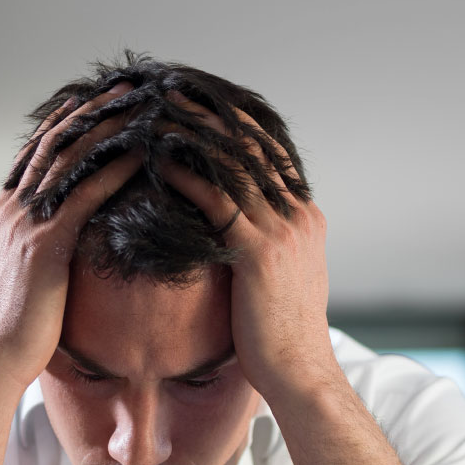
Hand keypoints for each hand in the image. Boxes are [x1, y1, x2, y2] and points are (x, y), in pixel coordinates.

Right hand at [0, 83, 141, 391]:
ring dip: (108, 127)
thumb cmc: (14, 336)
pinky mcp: (45, 246)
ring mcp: (25, 226)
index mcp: (4, 217)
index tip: (95, 101)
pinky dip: (115, 168)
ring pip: (70, 160)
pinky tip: (142, 151)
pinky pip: (85, 196)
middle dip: (92, 110)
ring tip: (142, 103)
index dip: (67, 126)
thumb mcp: (23, 285)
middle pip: (54, 145)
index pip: (37, 157)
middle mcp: (11, 211)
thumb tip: (60, 253)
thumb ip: (38, 256)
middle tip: (127, 85)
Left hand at [160, 98, 334, 403]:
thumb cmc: (281, 338)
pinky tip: (157, 162)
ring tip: (159, 110)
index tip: (201, 100)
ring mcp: (283, 232)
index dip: (235, 123)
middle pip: (253, 147)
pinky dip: (186, 177)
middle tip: (174, 88)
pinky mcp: (260, 254)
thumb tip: (242, 232)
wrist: (300, 375)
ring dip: (194, 134)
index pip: (271, 153)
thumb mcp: (284, 281)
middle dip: (212, 114)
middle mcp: (299, 216)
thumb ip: (268, 247)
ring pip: (234, 166)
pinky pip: (218, 202)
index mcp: (306, 218)